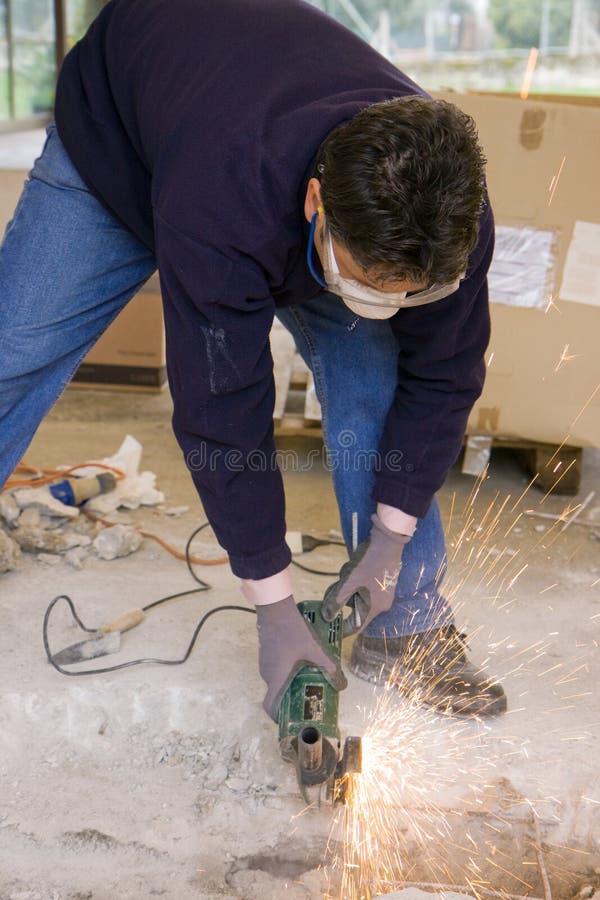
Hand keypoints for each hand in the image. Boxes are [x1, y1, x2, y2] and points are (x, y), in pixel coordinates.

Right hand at [256, 594, 346, 720]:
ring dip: (289, 685)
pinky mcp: (266, 653)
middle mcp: (267, 674)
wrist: (274, 608)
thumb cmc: (292, 631)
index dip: (278, 717)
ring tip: (308, 680)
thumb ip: (328, 666)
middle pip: (277, 694)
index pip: (270, 707)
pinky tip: (300, 664)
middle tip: (309, 698)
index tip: (291, 720)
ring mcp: (264, 663)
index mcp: (277, 678)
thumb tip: (342, 684)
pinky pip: (275, 670)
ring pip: (276, 681)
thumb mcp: (314, 649)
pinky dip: (285, 673)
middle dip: (291, 700)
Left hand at [321, 514, 410, 636]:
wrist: (388, 540)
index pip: (356, 626)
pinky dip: (355, 578)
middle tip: (334, 586)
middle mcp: (380, 603)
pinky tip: (354, 566)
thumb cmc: (369, 563)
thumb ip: (336, 601)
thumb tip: (326, 617)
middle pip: (354, 607)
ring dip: (348, 584)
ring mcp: (382, 592)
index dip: (341, 629)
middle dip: (342, 597)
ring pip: (357, 594)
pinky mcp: (381, 581)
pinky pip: (363, 586)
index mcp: (374, 608)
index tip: (328, 628)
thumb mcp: (348, 582)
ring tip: (348, 569)